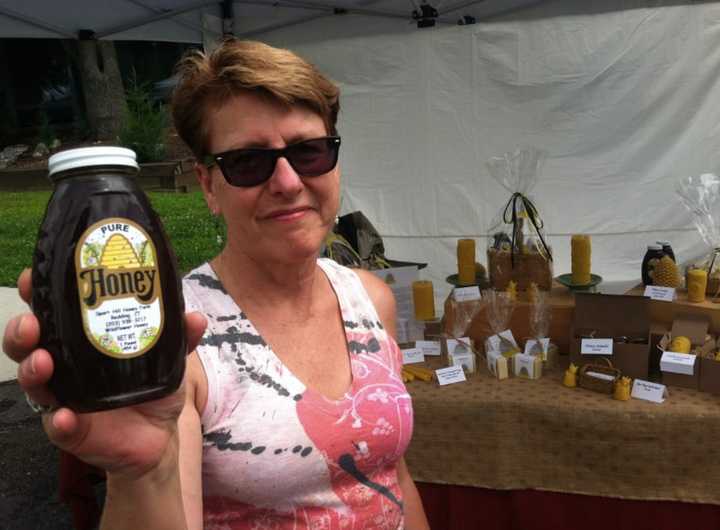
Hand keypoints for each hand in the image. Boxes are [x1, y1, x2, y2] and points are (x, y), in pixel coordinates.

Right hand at [2, 269, 206, 479]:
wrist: (159, 435)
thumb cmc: (153, 387)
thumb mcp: (169, 357)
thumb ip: (180, 336)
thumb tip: (195, 318)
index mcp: (82, 339)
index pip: (51, 312)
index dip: (36, 294)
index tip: (31, 278)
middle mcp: (65, 365)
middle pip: (29, 343)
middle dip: (23, 329)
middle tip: (32, 322)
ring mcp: (64, 397)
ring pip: (34, 381)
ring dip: (32, 369)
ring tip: (44, 361)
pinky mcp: (71, 430)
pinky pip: (57, 426)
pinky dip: (58, 421)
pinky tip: (64, 416)